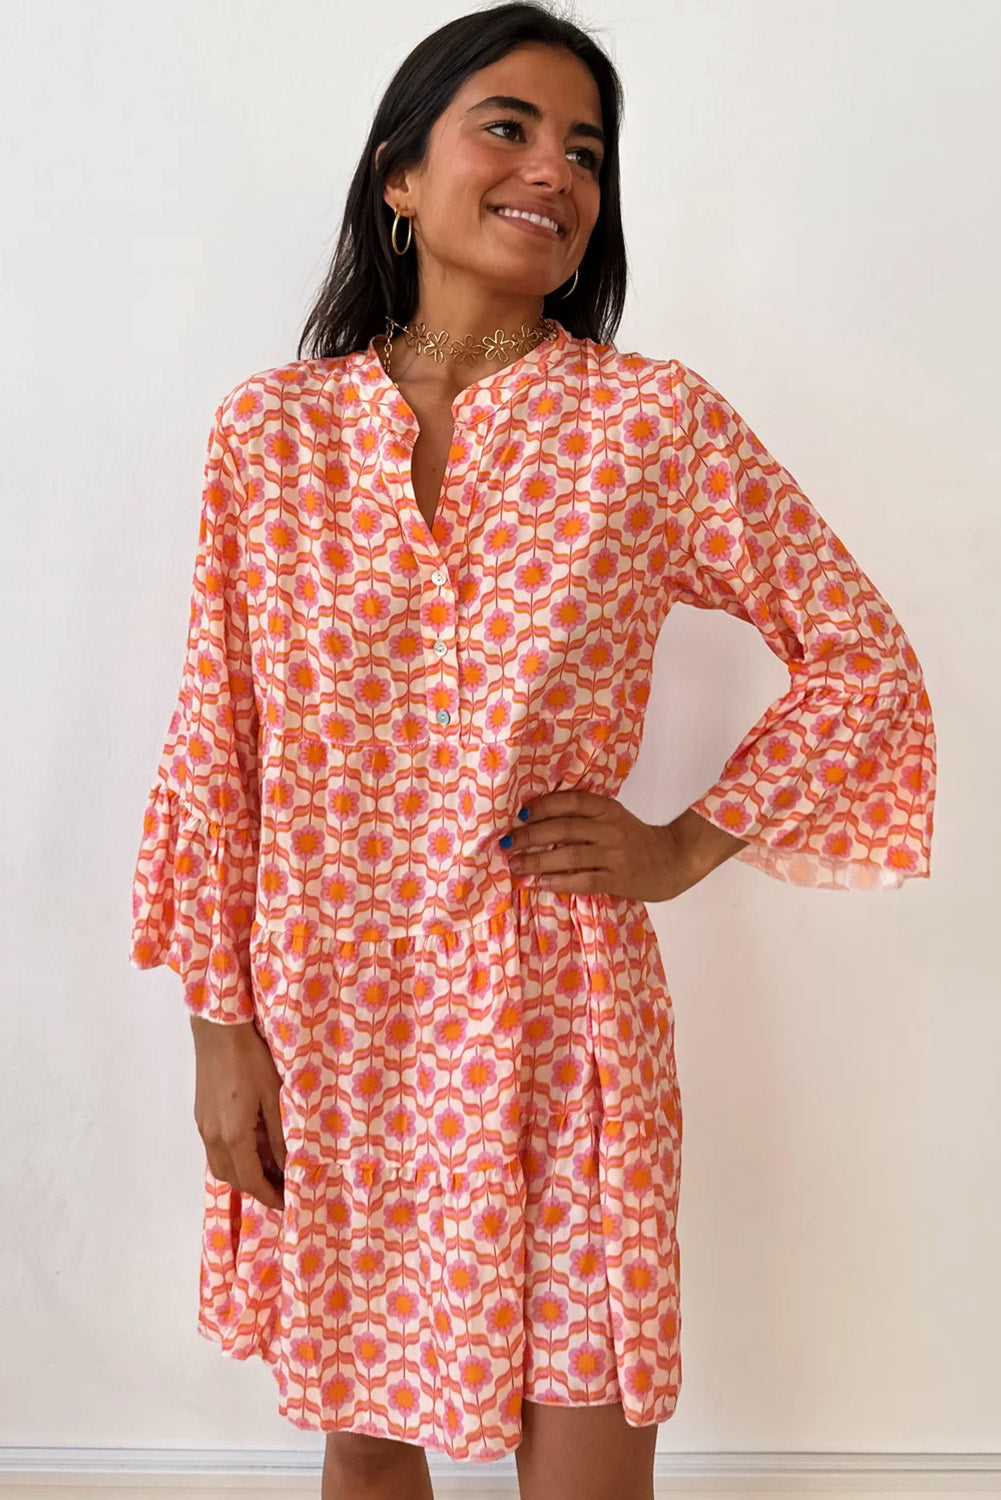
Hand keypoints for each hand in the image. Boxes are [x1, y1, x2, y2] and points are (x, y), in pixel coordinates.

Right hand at [190, 1016, 286, 1211]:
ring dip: (243, 1175)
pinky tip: (250, 1148)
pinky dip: (233, 1159)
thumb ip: (278, 1136)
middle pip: (233, 1179)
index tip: (287, 1203)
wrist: (218, 1032)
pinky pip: (215, 1150)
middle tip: (282, 1188)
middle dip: (257, 1189)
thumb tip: (286, 1166)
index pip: (251, 1180)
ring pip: (221, 1166)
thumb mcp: (274, 1096)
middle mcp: (213, 1138)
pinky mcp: (201, 1116)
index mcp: (233, 1136)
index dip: (270, 1196)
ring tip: (269, 1171)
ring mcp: (203, 1127)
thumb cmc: (250, 1059)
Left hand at [499, 791, 703, 902]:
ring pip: (569, 856)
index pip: (571, 802)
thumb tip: (535, 819)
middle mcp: (610, 828)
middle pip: (563, 829)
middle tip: (506, 843)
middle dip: (530, 836)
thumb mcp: (613, 817)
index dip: (544, 806)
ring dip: (537, 862)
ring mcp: (615, 854)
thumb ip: (584, 816)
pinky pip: (583, 880)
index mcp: (607, 808)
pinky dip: (560, 882)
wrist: (673, 860)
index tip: (520, 814)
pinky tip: (541, 883)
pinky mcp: (618, 879)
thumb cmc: (634, 839)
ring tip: (515, 866)